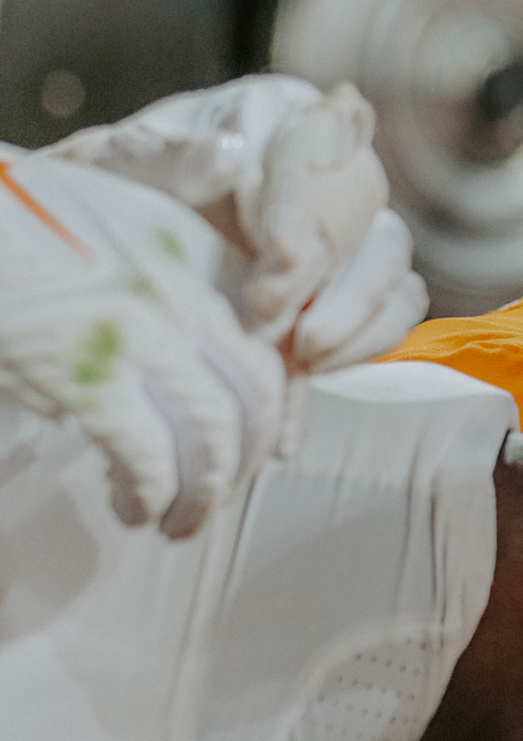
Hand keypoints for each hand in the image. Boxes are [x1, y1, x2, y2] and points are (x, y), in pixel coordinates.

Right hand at [0, 150, 285, 536]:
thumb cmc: (27, 219)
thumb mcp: (127, 226)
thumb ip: (176, 283)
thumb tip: (200, 352)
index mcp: (201, 259)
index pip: (270, 350)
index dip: (276, 414)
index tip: (268, 448)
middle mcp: (186, 296)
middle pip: (254, 402)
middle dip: (242, 463)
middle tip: (219, 494)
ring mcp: (142, 339)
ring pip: (214, 440)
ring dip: (202, 496)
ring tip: (179, 521)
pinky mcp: (89, 381)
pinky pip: (149, 460)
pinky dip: (150, 496)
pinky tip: (134, 509)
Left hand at [43, 74, 408, 349]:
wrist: (115, 242)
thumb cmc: (117, 188)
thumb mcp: (119, 164)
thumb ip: (169, 158)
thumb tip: (228, 157)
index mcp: (275, 116)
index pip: (315, 140)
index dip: (304, 198)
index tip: (281, 252)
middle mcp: (327, 163)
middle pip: (359, 205)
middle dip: (317, 267)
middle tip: (265, 310)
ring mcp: (349, 226)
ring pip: (389, 256)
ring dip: (353, 307)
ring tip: (303, 348)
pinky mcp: (356, 283)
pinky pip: (396, 306)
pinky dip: (367, 339)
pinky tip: (317, 364)